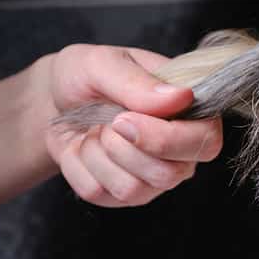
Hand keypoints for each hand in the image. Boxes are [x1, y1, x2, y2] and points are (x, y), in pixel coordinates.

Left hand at [39, 44, 223, 207]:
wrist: (53, 99)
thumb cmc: (87, 76)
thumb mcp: (103, 64)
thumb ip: (139, 81)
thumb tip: (182, 96)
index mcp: (191, 113)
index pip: (206, 142)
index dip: (166, 139)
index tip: (124, 120)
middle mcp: (181, 151)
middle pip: (171, 174)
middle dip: (124, 149)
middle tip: (106, 122)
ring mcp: (154, 176)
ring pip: (134, 189)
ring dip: (99, 156)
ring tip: (95, 131)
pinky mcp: (122, 193)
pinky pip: (101, 194)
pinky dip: (79, 167)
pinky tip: (84, 147)